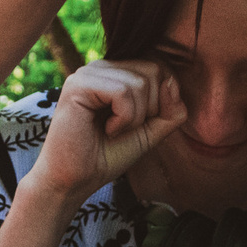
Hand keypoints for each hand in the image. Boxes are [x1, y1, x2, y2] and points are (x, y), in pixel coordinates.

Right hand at [26, 61, 186, 201]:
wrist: (75, 180)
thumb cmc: (107, 155)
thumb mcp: (150, 132)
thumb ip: (171, 110)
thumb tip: (171, 82)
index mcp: (116, 72)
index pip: (159, 67)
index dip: (163, 100)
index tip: (138, 125)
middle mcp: (102, 66)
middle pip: (154, 70)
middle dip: (150, 108)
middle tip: (124, 129)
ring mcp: (88, 72)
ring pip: (140, 82)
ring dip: (135, 117)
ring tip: (113, 130)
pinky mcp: (79, 84)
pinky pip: (123, 92)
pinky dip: (123, 118)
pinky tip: (107, 129)